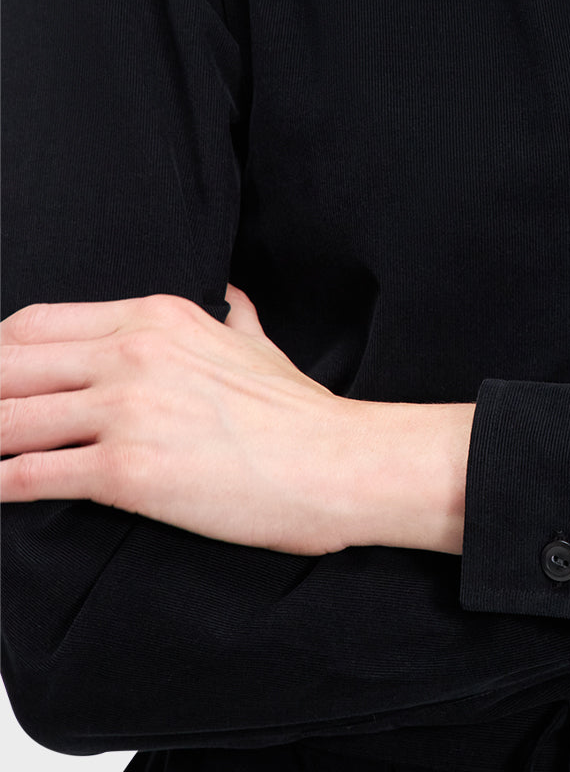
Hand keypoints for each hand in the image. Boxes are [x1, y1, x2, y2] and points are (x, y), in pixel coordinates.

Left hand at [0, 284, 370, 555]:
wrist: (335, 462)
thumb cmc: (300, 414)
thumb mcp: (258, 344)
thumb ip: (232, 315)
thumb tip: (230, 295)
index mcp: (157, 316)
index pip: (37, 322)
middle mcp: (133, 353)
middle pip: (9, 363)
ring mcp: (126, 410)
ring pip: (10, 419)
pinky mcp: (125, 471)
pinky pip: (31, 476)